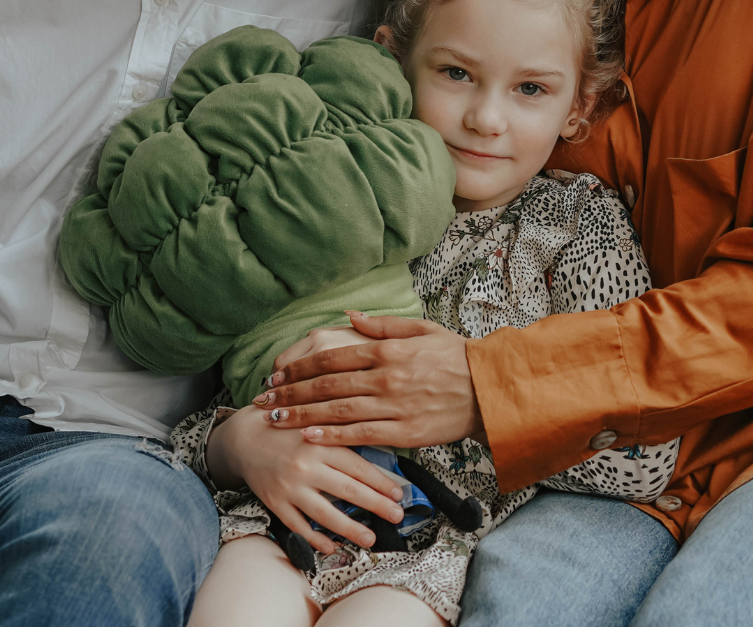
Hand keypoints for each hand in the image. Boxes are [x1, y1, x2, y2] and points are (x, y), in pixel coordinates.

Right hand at [204, 404, 405, 555]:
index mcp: (320, 443)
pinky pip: (298, 525)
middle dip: (376, 505)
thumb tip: (376, 451)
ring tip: (370, 538)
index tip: (398, 494)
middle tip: (397, 517)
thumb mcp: (315, 424)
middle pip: (347, 490)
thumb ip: (341, 435)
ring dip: (350, 528)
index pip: (358, 466)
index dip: (381, 482)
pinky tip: (331, 546)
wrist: (244, 438)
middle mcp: (306, 466)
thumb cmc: (286, 429)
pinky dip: (315, 538)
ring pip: (324, 513)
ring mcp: (289, 487)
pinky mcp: (275, 502)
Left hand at [256, 312, 481, 449]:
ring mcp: (393, 406)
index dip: (299, 367)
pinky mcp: (403, 432)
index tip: (277, 374)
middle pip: (326, 385)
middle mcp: (385, 377)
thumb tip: (349, 315)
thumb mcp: (422, 330)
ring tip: (274, 419)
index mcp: (387, 350)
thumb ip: (383, 325)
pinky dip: (332, 436)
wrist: (489, 390)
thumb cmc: (456, 357)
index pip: (331, 357)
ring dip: (301, 415)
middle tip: (263, 399)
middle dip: (290, 392)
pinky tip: (308, 437)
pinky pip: (360, 434)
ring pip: (336, 411)